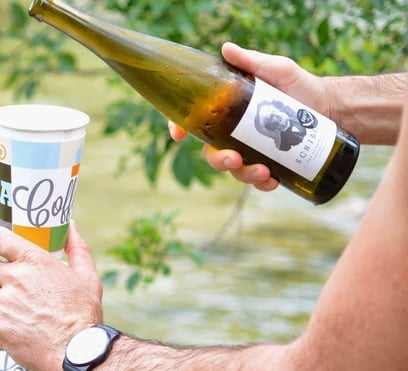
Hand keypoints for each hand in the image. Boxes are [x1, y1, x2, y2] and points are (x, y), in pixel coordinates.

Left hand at [0, 224, 103, 370]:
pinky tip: (2, 334)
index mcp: (35, 261)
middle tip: (2, 289)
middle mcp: (16, 279)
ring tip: (6, 315)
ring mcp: (4, 303)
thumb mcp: (87, 276)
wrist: (78, 350)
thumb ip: (77, 248)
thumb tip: (71, 226)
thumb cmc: (85, 313)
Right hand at [168, 42, 327, 192]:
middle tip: (233, 160)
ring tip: (263, 172)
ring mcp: (250, 151)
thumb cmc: (300, 86)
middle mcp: (233, 134)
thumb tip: (226, 48)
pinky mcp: (269, 164)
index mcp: (228, 111)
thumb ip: (251, 61)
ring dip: (243, 174)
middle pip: (211, 153)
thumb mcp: (276, 69)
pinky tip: (273, 180)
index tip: (179, 136)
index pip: (195, 121)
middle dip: (219, 160)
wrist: (331, 107)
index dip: (179, 128)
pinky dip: (262, 183)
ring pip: (234, 169)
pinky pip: (258, 180)